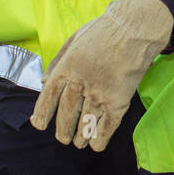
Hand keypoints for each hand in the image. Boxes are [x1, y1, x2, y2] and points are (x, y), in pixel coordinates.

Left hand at [30, 0, 173, 151]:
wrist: (135, 29)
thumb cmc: (104, 30)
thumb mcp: (73, 40)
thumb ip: (57, 61)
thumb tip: (44, 81)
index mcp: (66, 68)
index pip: (48, 97)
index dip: (42, 113)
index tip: (39, 124)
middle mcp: (79, 83)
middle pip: (66, 114)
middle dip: (63, 130)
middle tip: (64, 138)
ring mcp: (99, 93)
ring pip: (85, 124)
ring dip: (81, 136)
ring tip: (79, 143)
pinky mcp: (118, 101)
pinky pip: (107, 126)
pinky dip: (100, 138)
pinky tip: (96, 145)